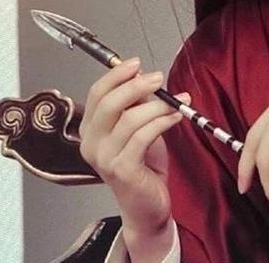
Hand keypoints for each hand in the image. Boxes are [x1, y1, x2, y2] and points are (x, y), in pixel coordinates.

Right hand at [78, 57, 190, 237]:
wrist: (146, 204)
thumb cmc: (143, 163)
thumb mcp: (138, 126)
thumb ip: (136, 103)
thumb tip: (144, 76)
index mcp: (90, 129)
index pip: (97, 93)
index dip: (116, 75)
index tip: (136, 63)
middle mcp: (91, 143)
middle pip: (109, 103)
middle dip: (136, 86)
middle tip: (158, 78)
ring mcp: (104, 158)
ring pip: (130, 119)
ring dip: (158, 105)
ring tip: (177, 102)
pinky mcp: (122, 170)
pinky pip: (143, 136)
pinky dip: (162, 121)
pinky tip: (176, 116)